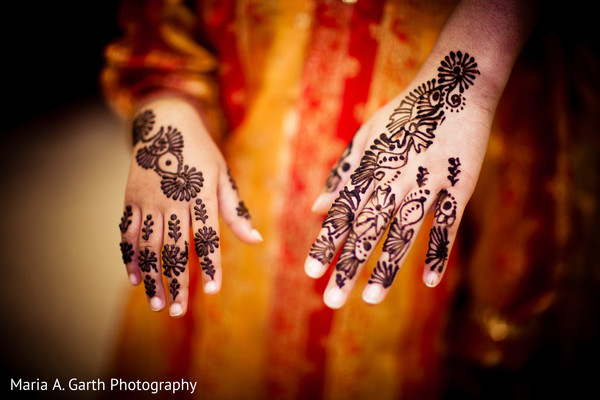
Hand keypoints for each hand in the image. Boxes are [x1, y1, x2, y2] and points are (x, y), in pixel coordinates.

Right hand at [118, 97, 261, 316]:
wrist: (165, 123)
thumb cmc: (201, 153)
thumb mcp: (222, 175)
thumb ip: (234, 210)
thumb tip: (255, 241)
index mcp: (200, 192)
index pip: (207, 236)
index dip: (210, 264)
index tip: (213, 290)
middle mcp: (173, 198)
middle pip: (175, 247)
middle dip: (177, 282)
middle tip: (179, 311)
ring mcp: (148, 198)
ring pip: (148, 245)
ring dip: (151, 277)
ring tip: (157, 304)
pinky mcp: (131, 198)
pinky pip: (127, 232)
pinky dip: (129, 256)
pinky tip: (134, 278)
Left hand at [305, 50, 493, 308]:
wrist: (455, 84)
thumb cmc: (404, 113)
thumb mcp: (367, 136)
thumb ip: (342, 173)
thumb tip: (316, 208)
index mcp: (371, 165)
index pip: (342, 211)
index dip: (326, 242)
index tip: (311, 272)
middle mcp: (395, 176)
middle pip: (368, 228)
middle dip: (348, 265)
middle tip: (332, 300)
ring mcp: (428, 180)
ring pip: (404, 230)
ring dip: (387, 267)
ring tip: (370, 298)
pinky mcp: (460, 183)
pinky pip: (449, 223)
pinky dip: (440, 251)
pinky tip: (430, 282)